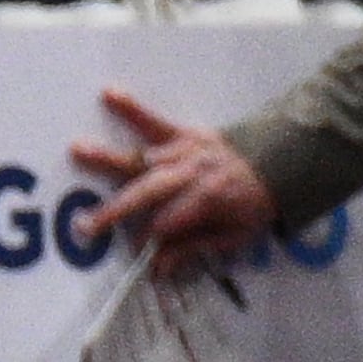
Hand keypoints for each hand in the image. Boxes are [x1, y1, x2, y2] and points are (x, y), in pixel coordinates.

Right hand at [70, 90, 276, 268]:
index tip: (136, 255)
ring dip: (107, 156)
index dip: (147, 241)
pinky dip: (133, 108)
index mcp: (208, 199)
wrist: (286, 159)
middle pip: (147, 192)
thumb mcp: (235, 236)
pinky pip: (155, 122)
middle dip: (115, 210)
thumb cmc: (257, 203)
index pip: (165, 224)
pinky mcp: (184, 134)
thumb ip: (194, 248)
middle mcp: (192, 172)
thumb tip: (157, 267)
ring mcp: (186, 150)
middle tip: (85, 226)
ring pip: (142, 157)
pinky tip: (110, 94)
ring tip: (76, 149)